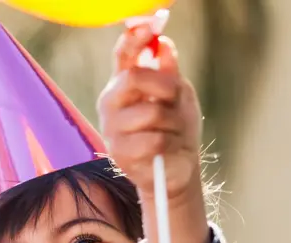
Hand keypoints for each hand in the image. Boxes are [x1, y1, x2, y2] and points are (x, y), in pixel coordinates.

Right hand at [98, 27, 201, 203]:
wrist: (177, 168)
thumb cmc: (175, 128)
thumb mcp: (178, 95)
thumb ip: (168, 72)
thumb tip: (163, 44)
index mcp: (123, 84)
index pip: (123, 55)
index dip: (134, 39)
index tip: (150, 26)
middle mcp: (111, 103)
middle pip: (133, 78)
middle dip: (164, 87)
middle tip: (175, 98)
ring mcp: (112, 129)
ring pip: (150, 112)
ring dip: (173, 122)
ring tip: (173, 131)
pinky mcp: (119, 154)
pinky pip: (153, 140)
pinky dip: (169, 144)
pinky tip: (166, 149)